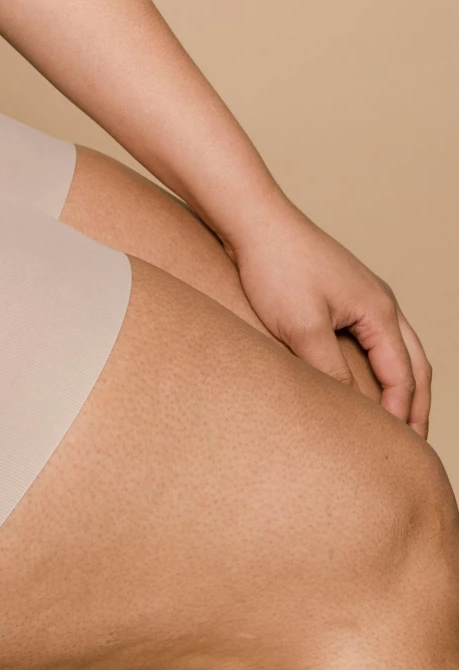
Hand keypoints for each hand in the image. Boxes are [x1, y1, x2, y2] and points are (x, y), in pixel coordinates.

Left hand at [226, 198, 431, 435]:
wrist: (252, 219)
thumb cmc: (276, 266)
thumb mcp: (302, 327)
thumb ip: (330, 371)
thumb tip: (352, 409)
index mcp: (380, 312)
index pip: (402, 376)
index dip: (400, 416)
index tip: (395, 451)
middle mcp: (382, 302)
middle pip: (414, 364)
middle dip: (416, 405)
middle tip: (413, 445)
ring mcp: (364, 294)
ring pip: (399, 349)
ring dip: (402, 385)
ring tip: (394, 419)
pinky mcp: (343, 292)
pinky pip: (375, 336)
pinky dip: (381, 364)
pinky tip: (361, 380)